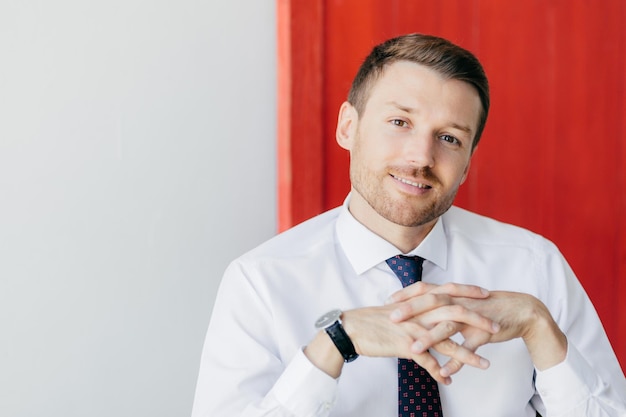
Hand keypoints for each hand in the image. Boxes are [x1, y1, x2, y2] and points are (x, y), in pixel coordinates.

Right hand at [342, 283, 498, 383]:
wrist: (352, 328)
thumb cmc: (373, 319)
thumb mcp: (398, 308)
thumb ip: (416, 307)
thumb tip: (428, 308)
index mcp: (417, 301)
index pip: (448, 291)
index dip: (468, 292)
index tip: (486, 294)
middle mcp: (418, 312)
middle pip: (454, 312)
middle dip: (478, 320)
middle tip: (497, 327)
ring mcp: (413, 329)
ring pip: (446, 341)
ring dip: (467, 354)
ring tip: (485, 364)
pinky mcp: (405, 346)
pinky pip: (428, 362)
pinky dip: (439, 373)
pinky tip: (449, 381)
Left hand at [390, 286, 566, 376]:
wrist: (521, 310)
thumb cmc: (487, 307)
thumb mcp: (463, 303)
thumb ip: (443, 306)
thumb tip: (423, 311)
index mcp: (453, 294)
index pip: (425, 289)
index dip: (406, 294)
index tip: (388, 302)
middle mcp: (460, 302)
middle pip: (431, 302)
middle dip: (410, 310)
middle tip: (392, 318)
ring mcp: (472, 317)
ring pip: (448, 326)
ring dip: (430, 338)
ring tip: (413, 350)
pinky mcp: (484, 332)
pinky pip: (468, 348)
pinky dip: (457, 361)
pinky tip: (444, 372)